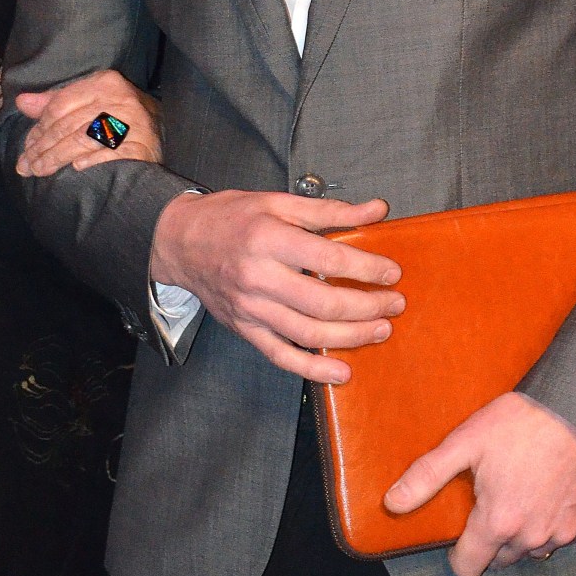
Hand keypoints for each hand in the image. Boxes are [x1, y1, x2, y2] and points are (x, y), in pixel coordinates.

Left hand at [16, 71, 162, 175]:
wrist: (162, 132)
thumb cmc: (118, 116)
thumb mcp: (90, 101)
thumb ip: (56, 102)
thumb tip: (22, 102)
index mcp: (105, 83)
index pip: (60, 105)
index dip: (39, 128)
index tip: (26, 147)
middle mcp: (119, 99)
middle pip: (68, 125)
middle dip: (42, 147)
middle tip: (25, 166)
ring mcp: (132, 123)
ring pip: (82, 140)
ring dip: (56, 158)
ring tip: (39, 171)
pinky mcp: (142, 146)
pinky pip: (109, 155)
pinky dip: (91, 162)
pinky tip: (76, 169)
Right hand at [150, 190, 402, 383]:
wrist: (180, 242)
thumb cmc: (232, 218)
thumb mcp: (278, 202)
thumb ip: (329, 210)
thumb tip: (377, 210)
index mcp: (269, 239)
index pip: (329, 259)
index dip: (367, 268)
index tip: (391, 273)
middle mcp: (259, 277)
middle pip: (323, 301)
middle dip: (367, 306)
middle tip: (395, 304)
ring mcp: (250, 308)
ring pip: (308, 332)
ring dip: (351, 337)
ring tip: (380, 331)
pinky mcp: (244, 329)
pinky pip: (281, 356)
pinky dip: (313, 369)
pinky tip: (341, 373)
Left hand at [384, 392, 575, 575]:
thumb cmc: (519, 423)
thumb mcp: (464, 443)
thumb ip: (426, 477)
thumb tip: (392, 504)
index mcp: (497, 522)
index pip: (469, 568)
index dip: (459, 556)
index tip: (460, 540)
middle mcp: (530, 537)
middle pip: (502, 559)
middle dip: (493, 540)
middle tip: (494, 502)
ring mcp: (563, 532)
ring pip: (534, 550)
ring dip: (525, 534)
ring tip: (522, 495)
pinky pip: (565, 536)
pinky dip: (556, 522)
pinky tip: (552, 493)